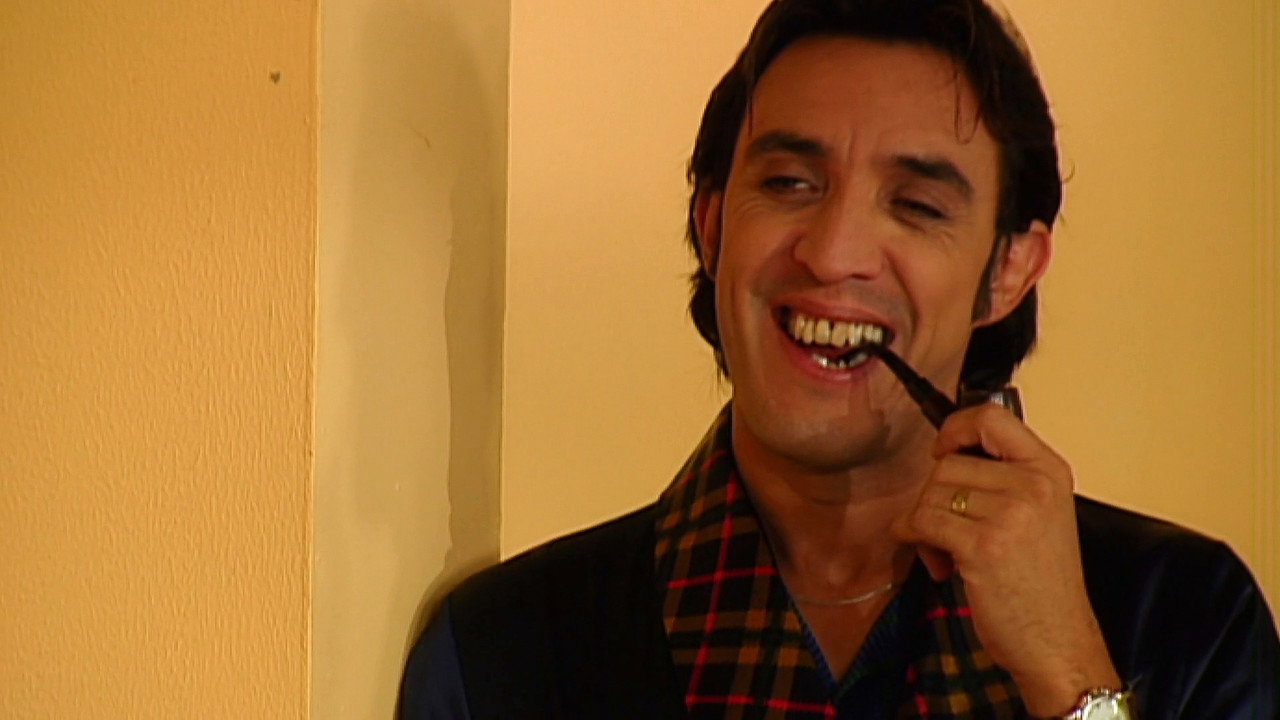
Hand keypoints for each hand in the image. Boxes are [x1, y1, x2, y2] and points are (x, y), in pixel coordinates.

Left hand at [892, 403, 1120, 716]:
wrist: (1060, 643)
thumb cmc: (1043, 587)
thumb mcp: (1040, 516)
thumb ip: (1006, 480)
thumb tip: (946, 455)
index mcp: (1050, 471)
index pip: (992, 417)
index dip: (956, 429)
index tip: (943, 450)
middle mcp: (1034, 485)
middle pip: (949, 463)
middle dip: (935, 498)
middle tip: (948, 533)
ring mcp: (1010, 514)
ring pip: (930, 492)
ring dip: (925, 524)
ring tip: (949, 555)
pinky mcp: (982, 545)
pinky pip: (921, 521)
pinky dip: (914, 539)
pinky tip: (938, 564)